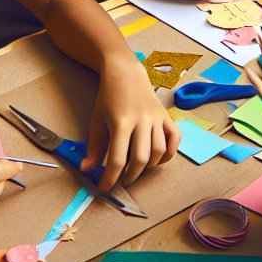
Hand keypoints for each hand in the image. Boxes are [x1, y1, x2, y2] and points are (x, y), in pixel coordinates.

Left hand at [83, 56, 178, 190]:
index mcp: (121, 122)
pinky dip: (169, 153)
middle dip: (130, 176)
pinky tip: (158, 158)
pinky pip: (175, 138)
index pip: (117, 159)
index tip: (104, 188)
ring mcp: (156, 118)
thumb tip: (87, 170)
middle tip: (122, 179)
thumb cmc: (109, 97)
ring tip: (137, 167)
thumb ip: (94, 148)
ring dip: (148, 166)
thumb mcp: (97, 121)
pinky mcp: (166, 116)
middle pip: (140, 159)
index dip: (110, 178)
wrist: (125, 73)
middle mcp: (141, 121)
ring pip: (159, 151)